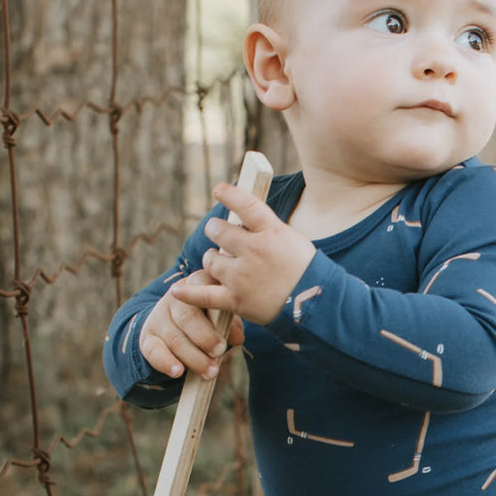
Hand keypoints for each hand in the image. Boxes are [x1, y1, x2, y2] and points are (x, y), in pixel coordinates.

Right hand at [140, 269, 245, 379]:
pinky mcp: (147, 337)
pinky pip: (154, 350)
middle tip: (220, 351)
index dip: (215, 305)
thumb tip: (237, 338)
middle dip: (205, 337)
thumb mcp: (222, 315)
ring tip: (210, 372)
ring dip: (194, 358)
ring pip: (174, 337)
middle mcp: (174, 298)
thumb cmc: (210, 317)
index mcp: (196, 285)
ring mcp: (158, 317)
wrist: (177, 324)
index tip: (227, 321)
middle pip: (187, 316)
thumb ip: (230, 323)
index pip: (202, 289)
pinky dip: (166, 362)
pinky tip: (178, 372)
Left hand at [170, 182, 316, 325]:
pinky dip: (189, 293)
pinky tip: (178, 290)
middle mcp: (254, 250)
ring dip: (214, 260)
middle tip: (221, 236)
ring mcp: (242, 276)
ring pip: (210, 259)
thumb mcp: (292, 240)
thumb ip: (267, 229)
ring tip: (225, 266)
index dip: (228, 193)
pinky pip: (204, 294)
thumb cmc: (307, 271)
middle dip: (217, 231)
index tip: (219, 189)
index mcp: (271, 232)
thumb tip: (240, 217)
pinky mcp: (236, 300)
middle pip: (218, 230)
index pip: (244, 203)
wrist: (317, 306)